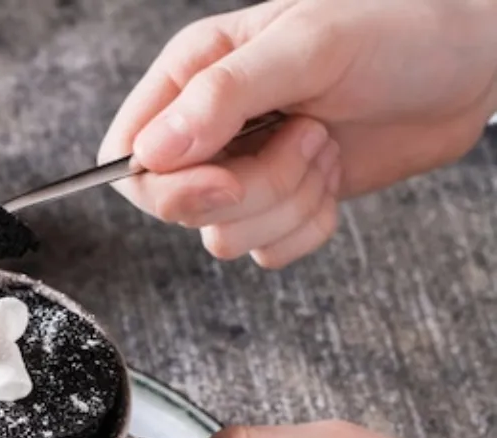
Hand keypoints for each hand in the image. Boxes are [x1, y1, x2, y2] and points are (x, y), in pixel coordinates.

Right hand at [99, 0, 496, 267]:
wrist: (469, 67)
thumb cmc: (398, 31)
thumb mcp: (308, 46)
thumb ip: (223, 95)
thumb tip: (153, 150)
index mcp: (193, 75)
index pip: (128, 154)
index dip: (165, 184)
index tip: (224, 178)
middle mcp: (208, 127)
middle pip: (175, 205)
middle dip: (248, 191)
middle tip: (303, 140)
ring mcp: (244, 169)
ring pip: (223, 236)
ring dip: (287, 202)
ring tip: (325, 144)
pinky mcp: (281, 203)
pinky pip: (268, 251)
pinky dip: (309, 225)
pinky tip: (333, 176)